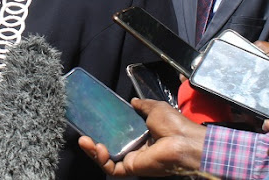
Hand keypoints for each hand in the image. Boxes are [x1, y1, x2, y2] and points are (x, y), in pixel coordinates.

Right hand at [78, 99, 206, 176]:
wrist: (184, 141)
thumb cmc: (174, 124)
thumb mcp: (155, 108)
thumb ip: (142, 105)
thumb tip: (132, 100)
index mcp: (142, 134)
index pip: (118, 133)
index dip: (105, 127)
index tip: (94, 120)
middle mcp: (136, 148)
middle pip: (109, 147)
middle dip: (94, 141)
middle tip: (83, 133)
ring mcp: (133, 159)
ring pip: (107, 158)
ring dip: (93, 151)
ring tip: (84, 141)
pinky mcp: (132, 168)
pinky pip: (112, 167)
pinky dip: (101, 159)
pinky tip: (97, 147)